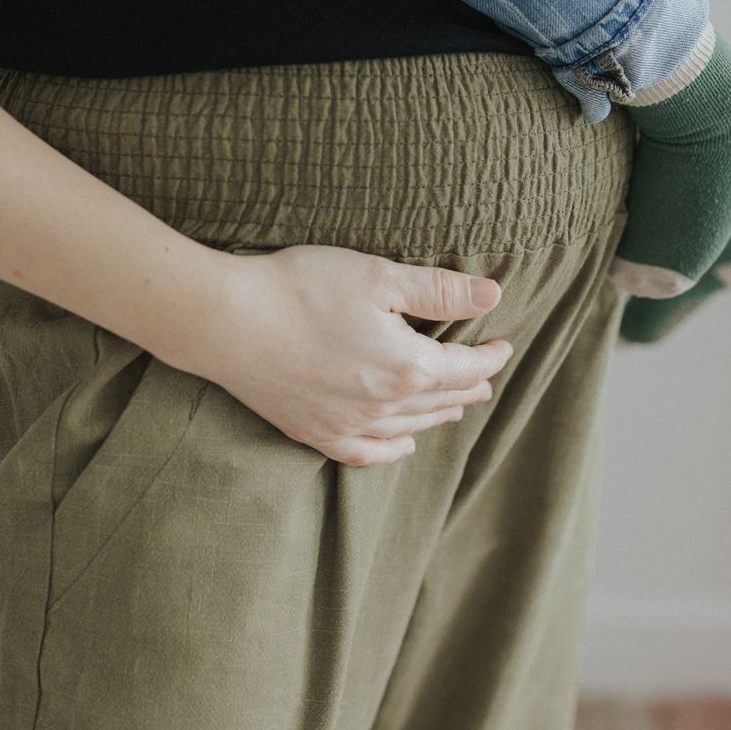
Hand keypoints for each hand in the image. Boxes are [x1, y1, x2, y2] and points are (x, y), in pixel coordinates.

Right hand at [167, 243, 513, 468]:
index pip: (465, 367)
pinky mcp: (312, 431)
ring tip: (456, 405)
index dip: (490, 356)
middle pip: (441, 399)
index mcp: (407, 367)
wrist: (226, 321)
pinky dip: (391, 449)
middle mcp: (384, 406)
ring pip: (410, 426)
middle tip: (485, 377)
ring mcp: (347, 424)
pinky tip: (403, 443)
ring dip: (439, 415)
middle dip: (469, 386)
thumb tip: (492, 296)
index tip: (504, 345)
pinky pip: (365, 452)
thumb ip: (439, 290)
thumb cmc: (301, 289)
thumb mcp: (378, 276)